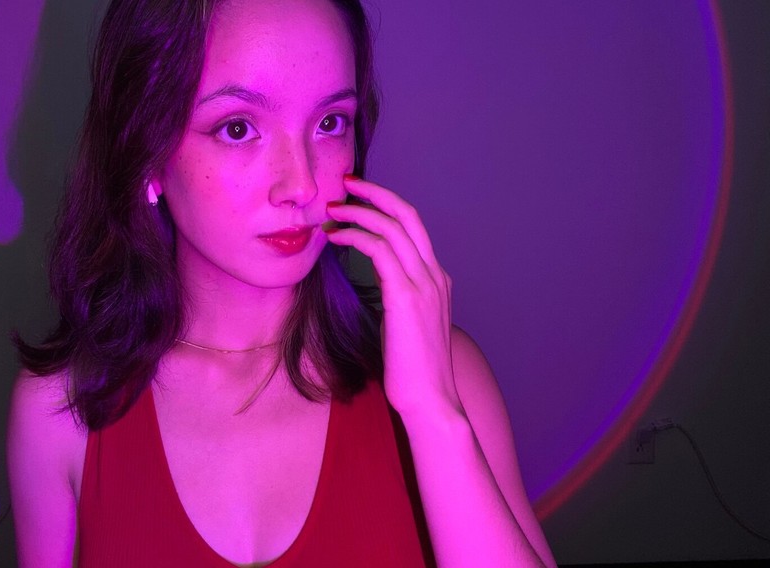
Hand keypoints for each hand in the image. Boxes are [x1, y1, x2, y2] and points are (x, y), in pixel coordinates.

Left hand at [324, 175, 461, 419]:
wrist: (431, 401)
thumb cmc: (413, 373)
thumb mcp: (405, 327)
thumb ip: (396, 301)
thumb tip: (374, 288)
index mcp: (437, 280)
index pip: (413, 228)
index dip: (386, 207)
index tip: (359, 198)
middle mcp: (435, 275)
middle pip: (407, 214)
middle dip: (375, 192)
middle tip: (345, 183)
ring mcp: (424, 283)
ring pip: (392, 226)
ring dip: (358, 212)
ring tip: (331, 211)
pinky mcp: (406, 296)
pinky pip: (379, 249)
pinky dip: (355, 235)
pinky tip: (335, 238)